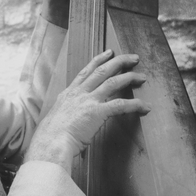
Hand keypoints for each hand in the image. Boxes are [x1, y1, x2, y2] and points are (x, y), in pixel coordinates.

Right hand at [25, 50, 150, 172]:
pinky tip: (144, 106)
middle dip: (119, 61)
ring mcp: (88, 101)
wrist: (51, 142)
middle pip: (101, 71)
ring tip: (142, 77)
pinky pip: (120, 105)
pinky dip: (134, 105)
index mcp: (69, 94)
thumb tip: (69, 118)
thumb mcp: (57, 117)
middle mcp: (79, 93)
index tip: (108, 53)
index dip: (98, 60)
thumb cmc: (51, 135)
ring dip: (129, 77)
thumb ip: (66, 113)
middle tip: (132, 57)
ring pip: (112, 82)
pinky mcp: (97, 112)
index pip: (86, 71)